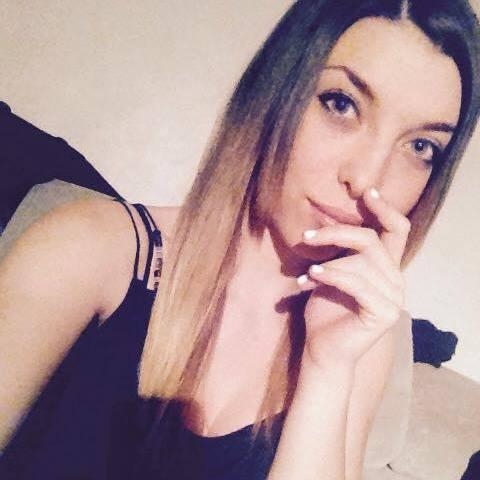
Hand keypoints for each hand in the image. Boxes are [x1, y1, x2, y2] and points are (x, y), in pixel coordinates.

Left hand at [297, 187, 409, 371]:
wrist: (322, 348)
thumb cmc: (325, 310)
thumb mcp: (331, 273)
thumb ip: (340, 252)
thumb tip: (326, 224)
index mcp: (385, 267)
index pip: (397, 231)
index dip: (385, 209)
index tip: (367, 192)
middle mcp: (395, 280)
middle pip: (372, 240)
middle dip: (337, 233)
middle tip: (307, 236)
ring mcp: (393, 298)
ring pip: (361, 261)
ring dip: (328, 262)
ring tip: (306, 271)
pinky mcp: (383, 313)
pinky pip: (356, 283)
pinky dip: (331, 275)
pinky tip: (311, 277)